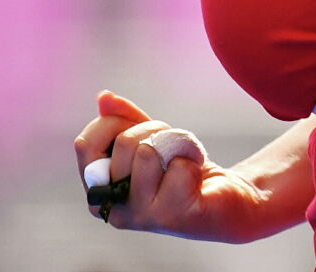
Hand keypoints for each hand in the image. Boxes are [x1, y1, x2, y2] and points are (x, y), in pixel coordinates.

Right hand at [73, 91, 261, 240]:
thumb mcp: (151, 139)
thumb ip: (125, 120)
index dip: (115, 123)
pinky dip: (194, 162)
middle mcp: (114, 210)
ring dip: (176, 146)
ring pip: (149, 152)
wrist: (229, 200)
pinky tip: (197, 180)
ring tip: (185, 162)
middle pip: (124, 143)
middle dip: (155, 130)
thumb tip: (104, 98)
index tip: (141, 129)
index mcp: (99, 193)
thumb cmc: (183, 169)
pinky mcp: (173, 216)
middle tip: (172, 147)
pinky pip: (179, 167)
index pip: (86, 145)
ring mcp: (142, 217)